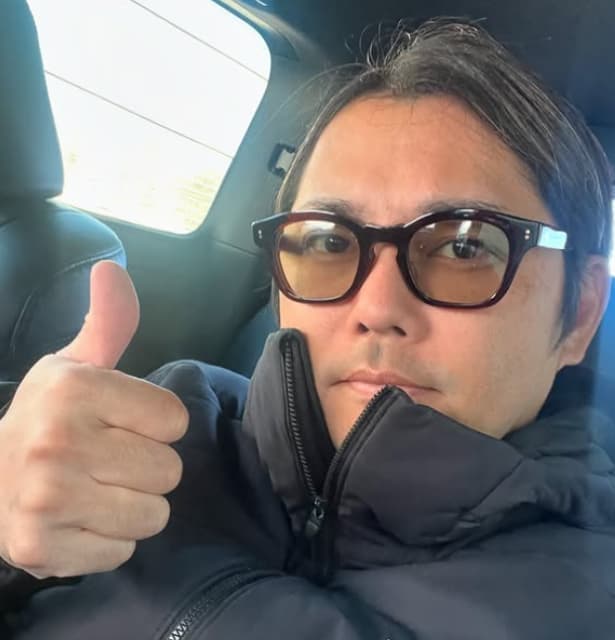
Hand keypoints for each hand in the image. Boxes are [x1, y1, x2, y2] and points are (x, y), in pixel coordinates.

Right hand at [0, 261, 188, 577]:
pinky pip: (123, 550)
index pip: (175, 420)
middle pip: (169, 470)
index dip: (156, 425)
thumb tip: (112, 271)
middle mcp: (59, 441)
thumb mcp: (75, 365)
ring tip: (97, 490)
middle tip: (108, 460)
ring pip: (154, 515)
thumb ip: (108, 323)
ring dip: (133, 506)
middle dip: (146, 467)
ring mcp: (48, 499)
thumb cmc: (48, 418)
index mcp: (75, 389)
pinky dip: (109, 540)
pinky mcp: (42, 548)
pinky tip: (80, 519)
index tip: (123, 423)